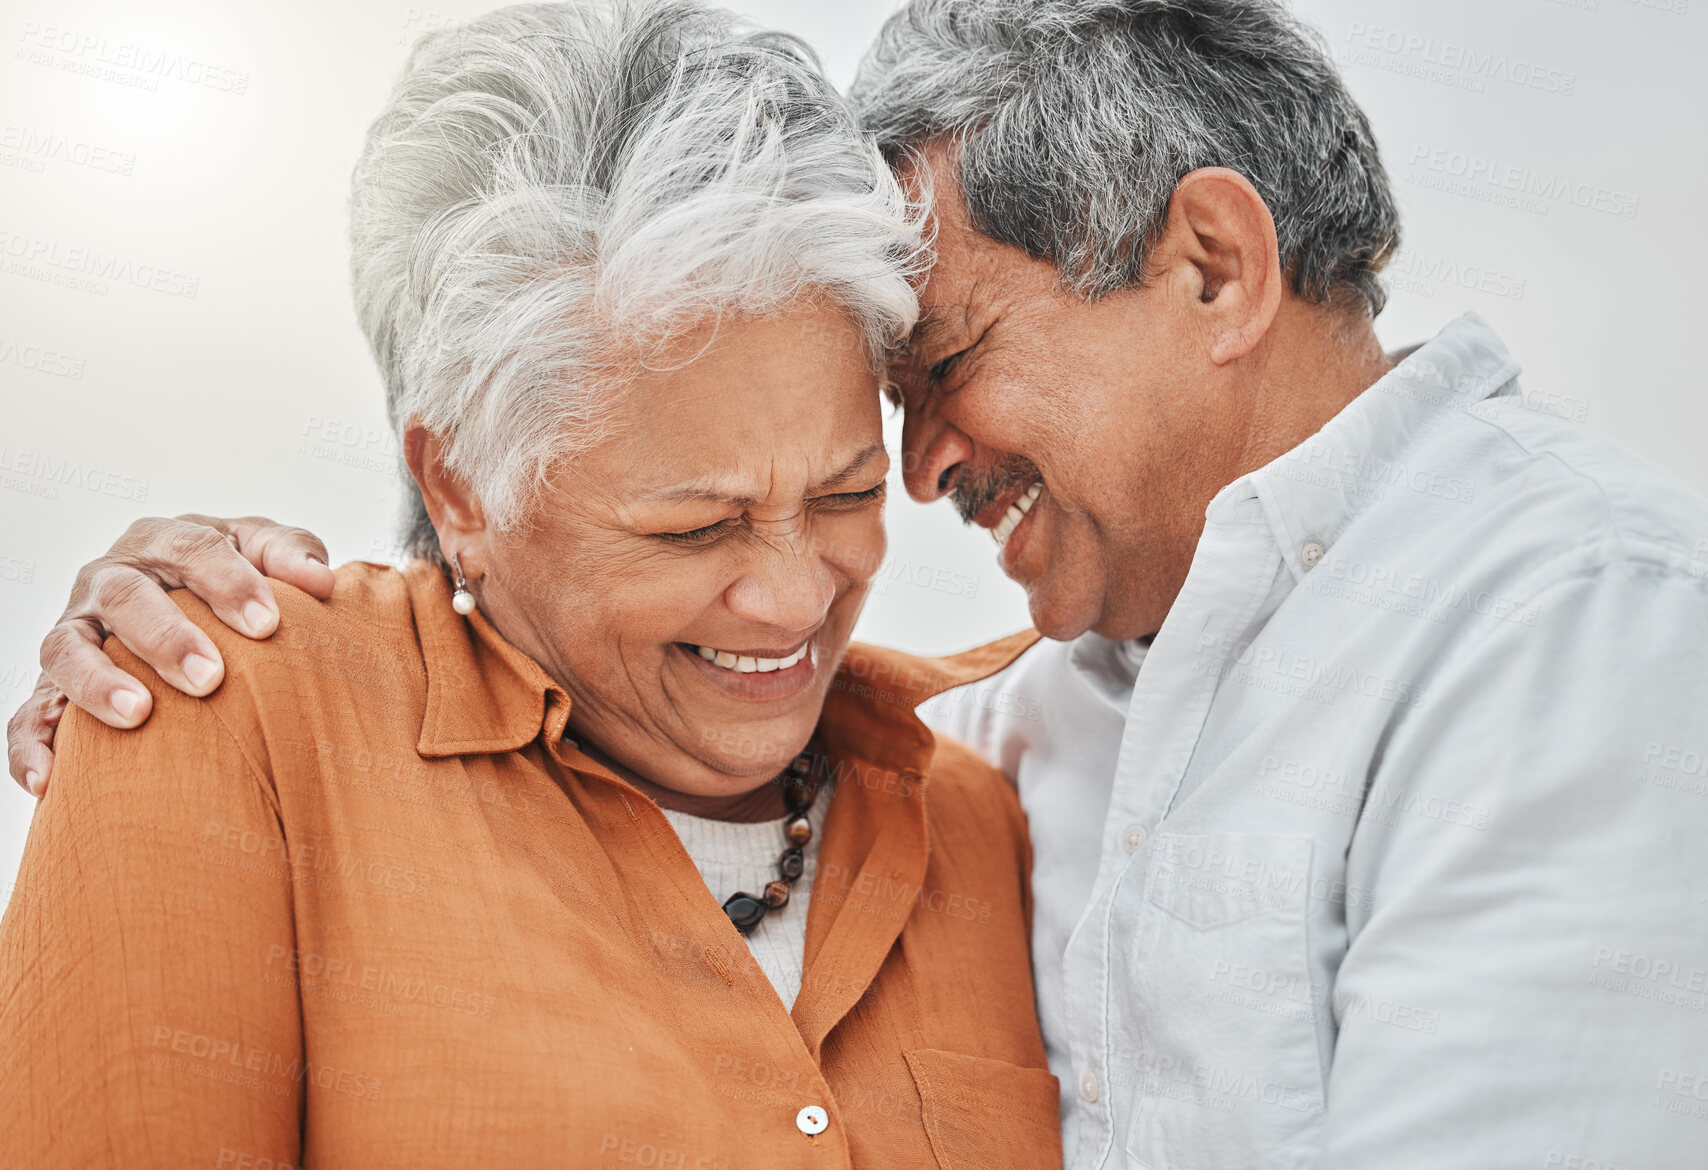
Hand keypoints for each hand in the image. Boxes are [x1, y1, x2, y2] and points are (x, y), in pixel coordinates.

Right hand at [6, 515, 335, 796]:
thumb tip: (320, 581)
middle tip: (210, 676)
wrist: (194, 611)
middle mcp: (110, 579)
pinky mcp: (52, 683)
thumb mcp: (264, 554)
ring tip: (138, 714)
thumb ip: (291, 555)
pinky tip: (50, 779)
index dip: (229, 583)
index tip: (269, 624)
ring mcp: (77, 630)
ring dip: (96, 681)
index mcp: (165, 541)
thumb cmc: (235, 580)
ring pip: (66, 648)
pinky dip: (32, 743)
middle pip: (125, 596)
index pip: (193, 550)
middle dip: (165, 635)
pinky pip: (29, 713)